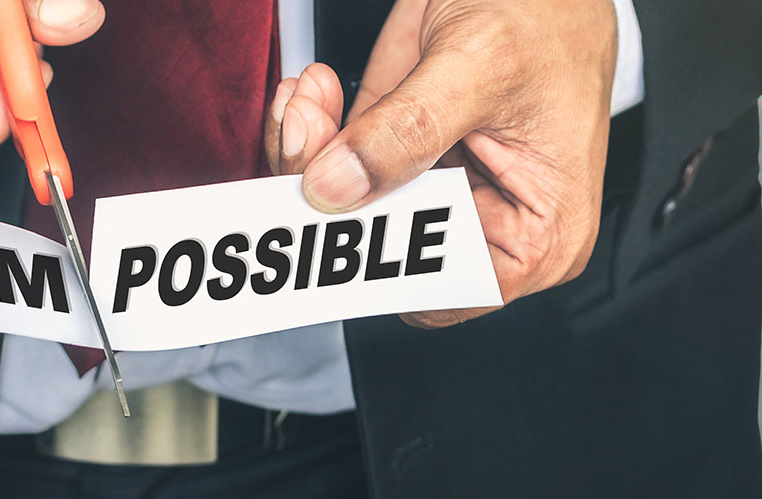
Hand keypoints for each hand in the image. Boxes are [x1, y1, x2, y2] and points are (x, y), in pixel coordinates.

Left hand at [266, 0, 617, 327]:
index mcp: (538, 234)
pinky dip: (308, 131)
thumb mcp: (478, 68)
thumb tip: (337, 187)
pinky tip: (312, 94)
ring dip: (308, 155)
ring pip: (342, 210)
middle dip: (328, 196)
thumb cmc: (547, 14)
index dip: (381, 261)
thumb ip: (406, 131)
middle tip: (310, 138)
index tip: (332, 223)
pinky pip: (331, 166)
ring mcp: (429, 188)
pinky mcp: (391, 154)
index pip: (446, 286)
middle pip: (380, 248)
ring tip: (310, 103)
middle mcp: (480, 221)